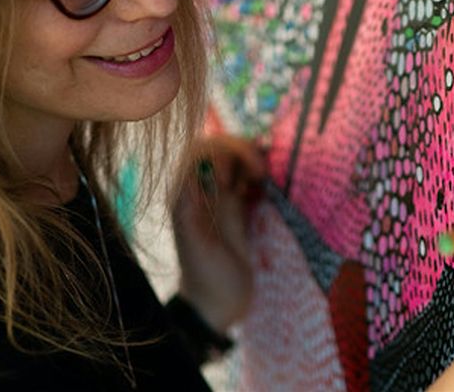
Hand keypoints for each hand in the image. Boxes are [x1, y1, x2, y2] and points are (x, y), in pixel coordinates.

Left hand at [172, 133, 265, 331]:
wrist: (218, 305)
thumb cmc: (206, 279)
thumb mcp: (196, 247)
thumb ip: (191, 210)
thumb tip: (197, 172)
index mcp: (185, 196)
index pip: (199, 152)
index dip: (220, 155)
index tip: (233, 180)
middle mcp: (202, 191)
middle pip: (219, 148)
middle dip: (241, 151)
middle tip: (261, 174)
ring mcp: (221, 197)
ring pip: (235, 157)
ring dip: (253, 158)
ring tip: (264, 178)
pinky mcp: (239, 207)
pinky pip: (249, 175)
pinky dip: (261, 172)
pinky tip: (267, 186)